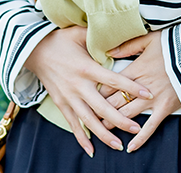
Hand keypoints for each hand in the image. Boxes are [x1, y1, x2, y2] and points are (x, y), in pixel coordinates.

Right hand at [23, 25, 154, 155]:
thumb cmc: (60, 40)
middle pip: (102, 107)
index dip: (131, 87)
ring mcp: (68, 97)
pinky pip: (73, 124)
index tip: (148, 93)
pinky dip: (81, 138)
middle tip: (136, 128)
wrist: (33, 51)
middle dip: (120, 120)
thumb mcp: (79, 33)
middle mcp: (78, 85)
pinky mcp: (61, 104)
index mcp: (86, 68)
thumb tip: (119, 30)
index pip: (113, 80)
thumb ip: (99, 36)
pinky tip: (92, 150)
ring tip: (118, 145)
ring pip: (88, 120)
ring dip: (104, 134)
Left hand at [96, 30, 180, 151]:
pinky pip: (150, 126)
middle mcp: (141, 86)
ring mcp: (154, 99)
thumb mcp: (150, 38)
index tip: (87, 95)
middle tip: (87, 116)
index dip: (97, 91)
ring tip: (101, 129)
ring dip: (113, 123)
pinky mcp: (166, 108)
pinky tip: (130, 147)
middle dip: (99, 109)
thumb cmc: (176, 44)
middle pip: (114, 101)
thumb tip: (108, 51)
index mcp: (136, 68)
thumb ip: (128, 45)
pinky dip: (140, 138)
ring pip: (127, 114)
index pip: (110, 83)